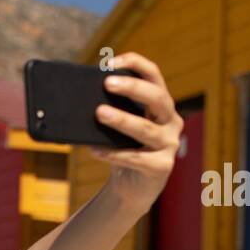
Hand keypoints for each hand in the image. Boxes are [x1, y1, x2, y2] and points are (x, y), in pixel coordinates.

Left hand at [88, 52, 182, 212]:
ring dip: (122, 120)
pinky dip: (114, 154)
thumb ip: (111, 110)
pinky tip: (95, 150)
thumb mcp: (119, 128)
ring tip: (99, 113)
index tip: (110, 62)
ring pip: (146, 129)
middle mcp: (171, 121)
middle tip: (107, 83)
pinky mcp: (162, 167)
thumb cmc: (123, 150)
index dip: (135, 64)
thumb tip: (79, 98)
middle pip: (157, 98)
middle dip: (133, 88)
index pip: (154, 75)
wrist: (131, 188)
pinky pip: (136, 158)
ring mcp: (169, 144)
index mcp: (161, 105)